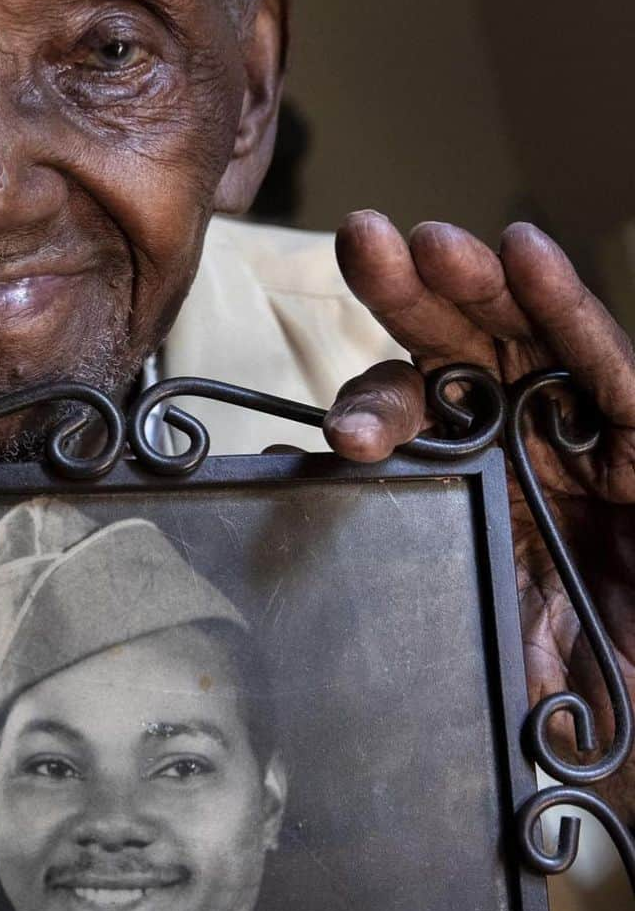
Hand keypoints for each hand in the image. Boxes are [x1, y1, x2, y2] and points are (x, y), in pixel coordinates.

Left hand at [326, 212, 634, 819]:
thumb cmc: (583, 668)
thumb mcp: (495, 643)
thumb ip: (421, 605)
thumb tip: (306, 569)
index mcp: (467, 474)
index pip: (409, 417)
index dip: (373, 413)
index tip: (342, 439)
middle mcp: (516, 434)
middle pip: (454, 347)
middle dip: (406, 294)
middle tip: (363, 244)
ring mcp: (581, 424)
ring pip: (520, 333)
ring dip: (475, 282)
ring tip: (431, 242)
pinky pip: (604, 362)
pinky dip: (566, 307)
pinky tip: (525, 252)